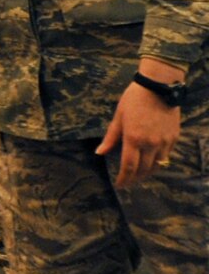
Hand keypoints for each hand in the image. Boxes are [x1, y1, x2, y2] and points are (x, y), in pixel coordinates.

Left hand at [97, 62, 184, 187]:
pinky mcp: (174, 138)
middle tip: (127, 182)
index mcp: (133, 139)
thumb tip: (100, 153)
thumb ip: (110, 138)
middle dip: (134, 178)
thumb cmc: (134, 100)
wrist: (159, 88)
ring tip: (138, 175)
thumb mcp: (118, 117)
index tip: (119, 185)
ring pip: (157, 166)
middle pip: (143, 170)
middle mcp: (150, 144)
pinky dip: (158, 162)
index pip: (128, 167)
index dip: (123, 179)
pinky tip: (151, 162)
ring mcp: (164, 142)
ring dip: (147, 173)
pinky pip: (166, 156)